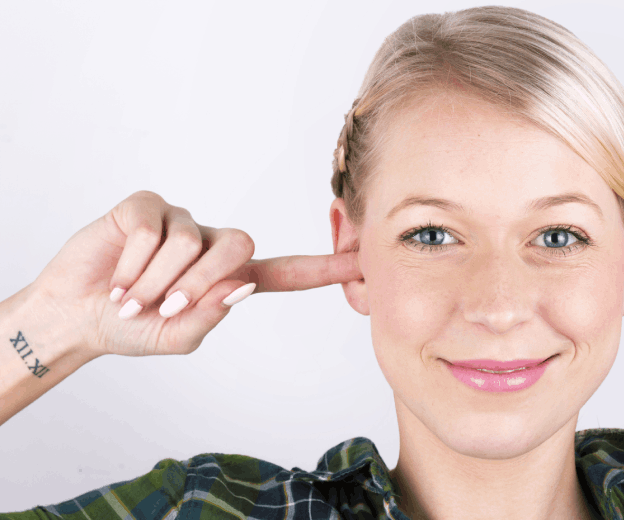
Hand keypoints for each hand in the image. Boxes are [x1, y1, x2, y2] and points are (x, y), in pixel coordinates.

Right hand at [29, 191, 360, 358]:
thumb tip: (240, 286)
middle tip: (163, 308)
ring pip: (190, 241)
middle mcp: (212, 245)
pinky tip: (118, 276)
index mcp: (230, 279)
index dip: (324, 268)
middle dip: (199, 283)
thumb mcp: (175, 336)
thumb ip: (209, 315)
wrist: (75, 317)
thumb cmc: (130, 327)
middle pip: (238, 248)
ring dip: (156, 280)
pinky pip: (153, 228)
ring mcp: (181, 222)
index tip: (362, 263)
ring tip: (131, 297)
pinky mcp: (147, 207)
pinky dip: (133, 262)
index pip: (288, 272)